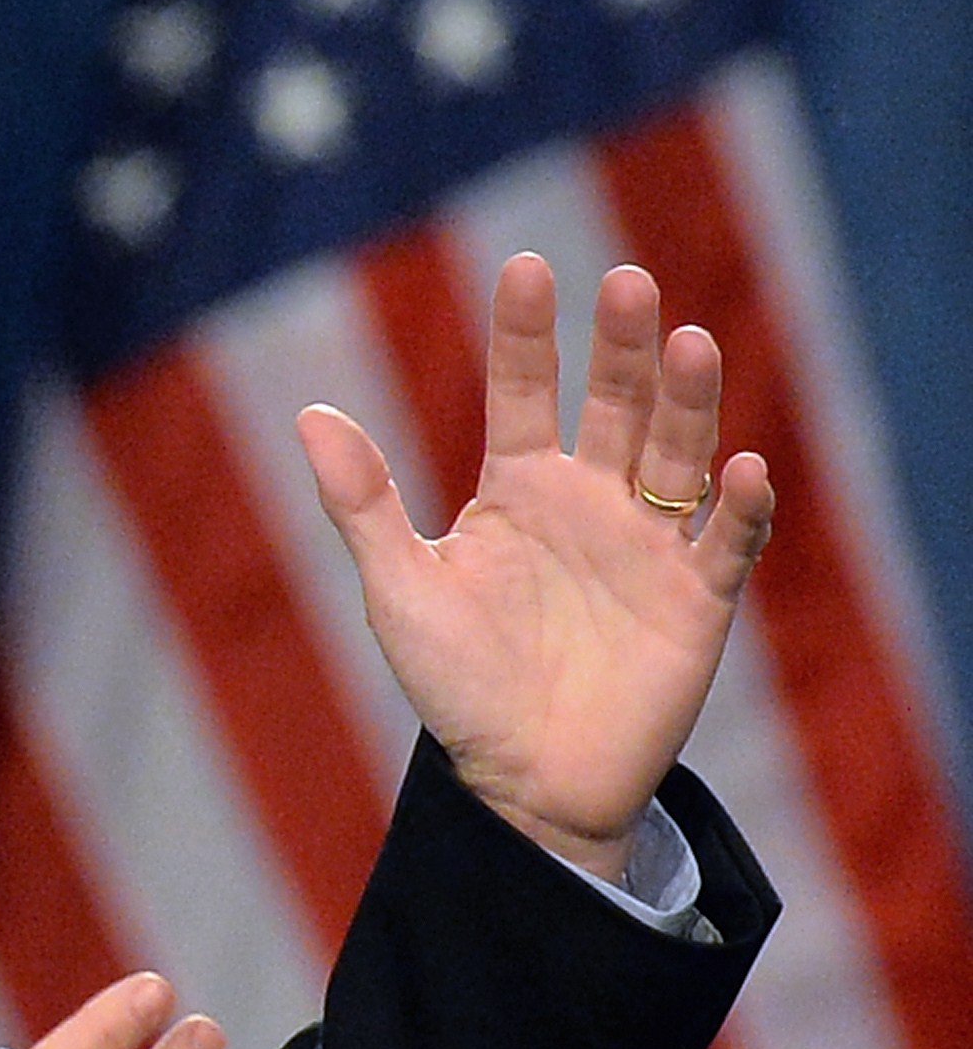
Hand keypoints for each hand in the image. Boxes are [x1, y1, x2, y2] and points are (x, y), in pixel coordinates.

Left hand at [297, 253, 773, 877]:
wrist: (521, 782)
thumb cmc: (457, 683)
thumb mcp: (399, 587)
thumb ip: (363, 502)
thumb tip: (310, 413)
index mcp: (518, 487)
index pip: (524, 390)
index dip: (525, 333)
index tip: (526, 266)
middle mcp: (590, 500)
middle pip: (613, 405)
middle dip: (623, 347)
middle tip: (629, 282)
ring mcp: (648, 545)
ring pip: (676, 454)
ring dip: (685, 403)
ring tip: (687, 343)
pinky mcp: (696, 600)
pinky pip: (726, 543)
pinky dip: (738, 507)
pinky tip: (738, 469)